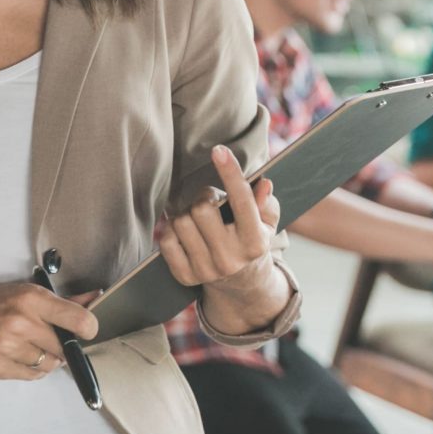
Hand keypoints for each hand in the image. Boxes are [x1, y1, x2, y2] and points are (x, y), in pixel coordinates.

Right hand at [0, 281, 99, 379]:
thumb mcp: (20, 293)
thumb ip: (61, 302)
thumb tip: (96, 297)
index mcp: (30, 298)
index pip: (79, 319)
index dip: (89, 329)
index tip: (86, 331)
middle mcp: (21, 322)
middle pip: (64, 346)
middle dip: (61, 346)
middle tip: (46, 339)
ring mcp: (7, 347)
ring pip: (49, 364)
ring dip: (45, 360)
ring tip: (27, 347)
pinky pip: (30, 376)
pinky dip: (30, 370)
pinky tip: (16, 357)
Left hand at [157, 144, 282, 289]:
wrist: (240, 282)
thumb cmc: (251, 239)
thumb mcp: (267, 222)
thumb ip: (266, 201)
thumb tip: (264, 183)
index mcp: (255, 242)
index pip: (242, 201)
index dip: (230, 172)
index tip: (219, 151)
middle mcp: (231, 258)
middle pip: (202, 208)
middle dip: (204, 197)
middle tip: (211, 201)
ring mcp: (206, 270)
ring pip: (181, 222)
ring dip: (187, 213)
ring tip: (199, 219)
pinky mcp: (185, 276)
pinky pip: (165, 239)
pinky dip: (172, 229)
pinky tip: (185, 232)